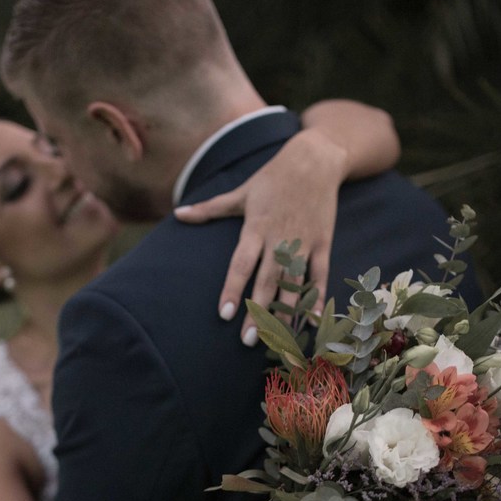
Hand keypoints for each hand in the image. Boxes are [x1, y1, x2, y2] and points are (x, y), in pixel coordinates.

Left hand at [175, 128, 347, 345]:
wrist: (315, 159)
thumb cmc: (272, 177)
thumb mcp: (240, 192)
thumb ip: (209, 209)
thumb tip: (177, 214)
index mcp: (256, 228)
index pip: (241, 264)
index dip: (232, 289)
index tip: (224, 314)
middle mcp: (279, 239)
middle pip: (267, 281)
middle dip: (259, 312)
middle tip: (250, 341)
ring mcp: (303, 242)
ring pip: (294, 283)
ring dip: (286, 312)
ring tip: (279, 340)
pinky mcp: (322, 243)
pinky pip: (320, 275)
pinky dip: (317, 297)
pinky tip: (311, 321)